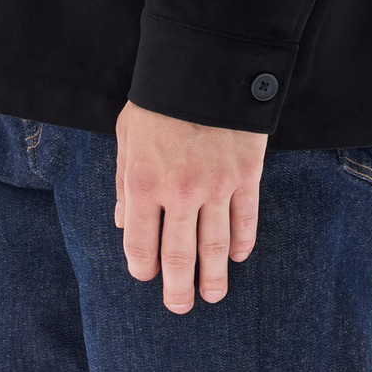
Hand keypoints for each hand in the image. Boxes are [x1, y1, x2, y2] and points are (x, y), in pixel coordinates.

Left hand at [113, 100, 265, 314]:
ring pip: (215, 246)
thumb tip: (124, 223)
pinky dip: (242, 242)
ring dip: (214, 276)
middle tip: (179, 308)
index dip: (142, 266)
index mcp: (143, 184)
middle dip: (177, 287)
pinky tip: (238, 257)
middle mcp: (179, 193)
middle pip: (178, 255)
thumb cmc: (159, 99)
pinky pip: (245, 220)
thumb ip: (124, 182)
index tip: (146, 277)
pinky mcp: (246, 177)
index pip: (140, 243)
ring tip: (213, 296)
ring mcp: (216, 188)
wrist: (207, 63)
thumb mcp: (127, 134)